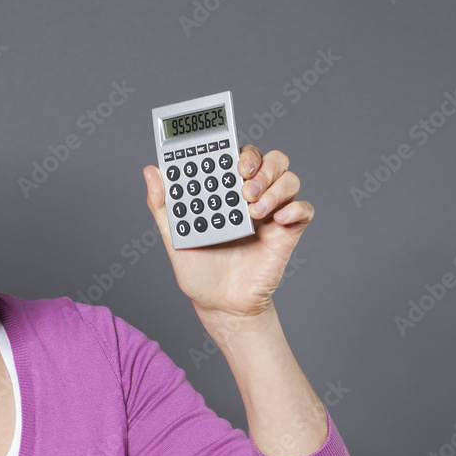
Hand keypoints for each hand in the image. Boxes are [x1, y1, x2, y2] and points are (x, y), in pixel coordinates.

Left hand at [143, 146, 313, 320]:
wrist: (219, 304)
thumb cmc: (199, 270)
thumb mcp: (174, 236)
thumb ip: (163, 205)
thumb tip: (151, 171)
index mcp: (225, 192)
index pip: (239, 157)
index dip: (241, 151)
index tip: (233, 162)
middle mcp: (251, 197)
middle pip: (271, 161)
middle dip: (261, 165)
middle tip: (244, 185)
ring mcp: (271, 214)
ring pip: (290, 179)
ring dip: (275, 187)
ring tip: (254, 208)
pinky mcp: (287, 232)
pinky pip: (304, 210)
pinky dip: (296, 208)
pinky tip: (277, 219)